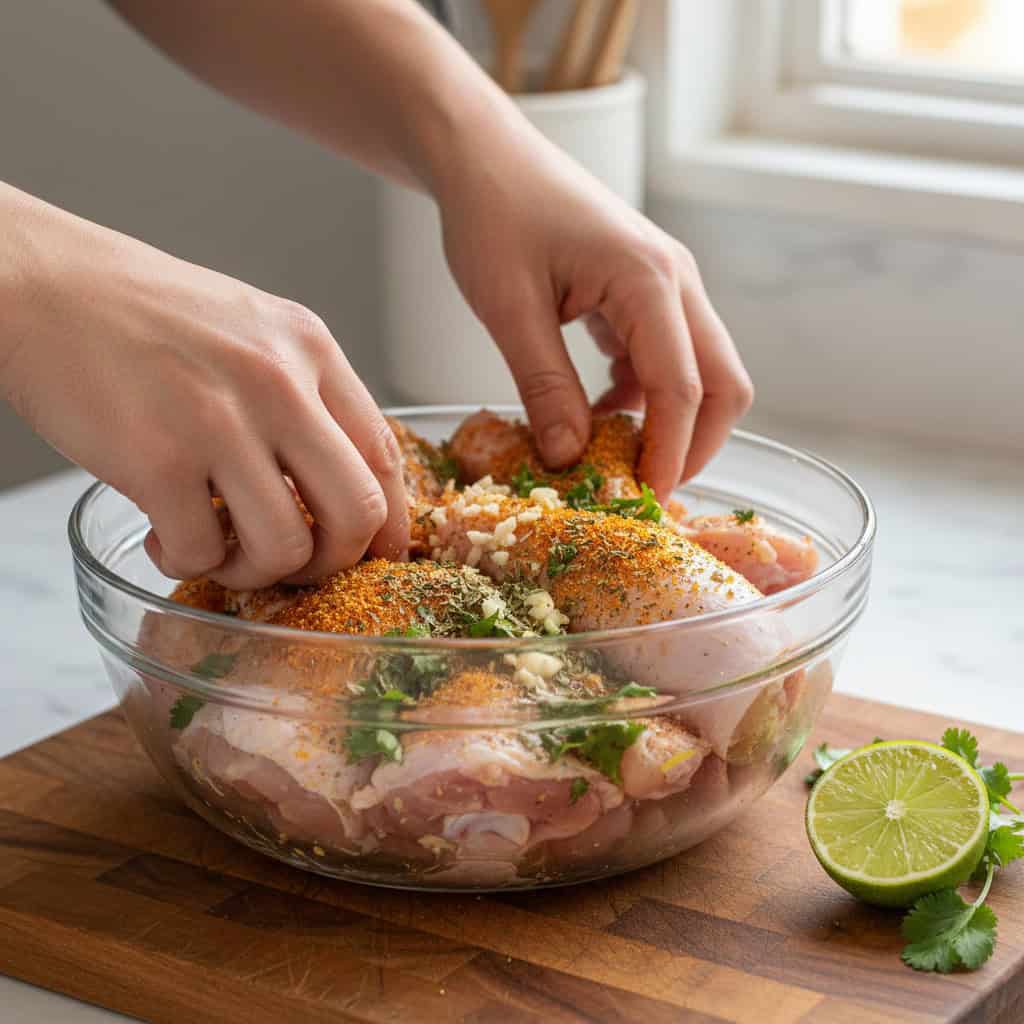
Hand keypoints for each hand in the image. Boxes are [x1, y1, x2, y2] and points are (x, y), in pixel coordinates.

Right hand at [1, 186, 407, 587]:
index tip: (377, 556)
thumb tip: (338, 486)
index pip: (385, 455)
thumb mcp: (253, 330)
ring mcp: (219, 421)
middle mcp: (278, 382)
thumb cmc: (144, 314)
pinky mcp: (156, 459)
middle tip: (295, 564)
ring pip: (285, 547)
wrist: (42, 284)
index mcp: (310, 349)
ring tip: (220, 549)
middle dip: (333, 562)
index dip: (389, 524)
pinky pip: (203, 552)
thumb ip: (304, 396)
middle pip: (355, 512)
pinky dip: (188, 561)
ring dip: (255, 572)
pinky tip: (166, 534)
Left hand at [436, 121, 752, 498]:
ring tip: (617, 463)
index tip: (644, 503)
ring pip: (702, 373)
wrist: (486, 156)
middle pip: (721, 384)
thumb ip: (544, 384)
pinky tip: (596, 415)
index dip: (668, 454)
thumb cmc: (492, 215)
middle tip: (645, 492)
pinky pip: (666, 358)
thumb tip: (568, 458)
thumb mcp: (508, 308)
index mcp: (648, 279)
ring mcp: (667, 286)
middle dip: (693, 445)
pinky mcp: (646, 294)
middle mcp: (676, 280)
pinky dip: (643, 398)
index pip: (682, 387)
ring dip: (671, 423)